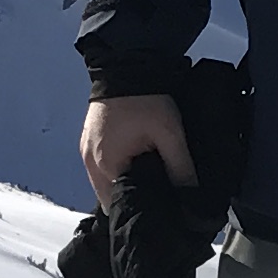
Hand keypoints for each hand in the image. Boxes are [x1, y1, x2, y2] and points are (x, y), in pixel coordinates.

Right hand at [81, 93, 195, 208]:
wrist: (127, 64)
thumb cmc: (144, 98)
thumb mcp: (170, 135)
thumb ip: (181, 169)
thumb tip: (190, 195)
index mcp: (105, 165)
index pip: (120, 206)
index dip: (140, 211)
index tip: (158, 213)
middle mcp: (90, 161)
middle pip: (110, 197)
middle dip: (132, 201)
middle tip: (157, 202)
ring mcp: (87, 150)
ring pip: (106, 183)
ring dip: (124, 186)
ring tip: (149, 186)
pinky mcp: (90, 140)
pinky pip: (103, 167)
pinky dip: (118, 171)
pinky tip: (137, 168)